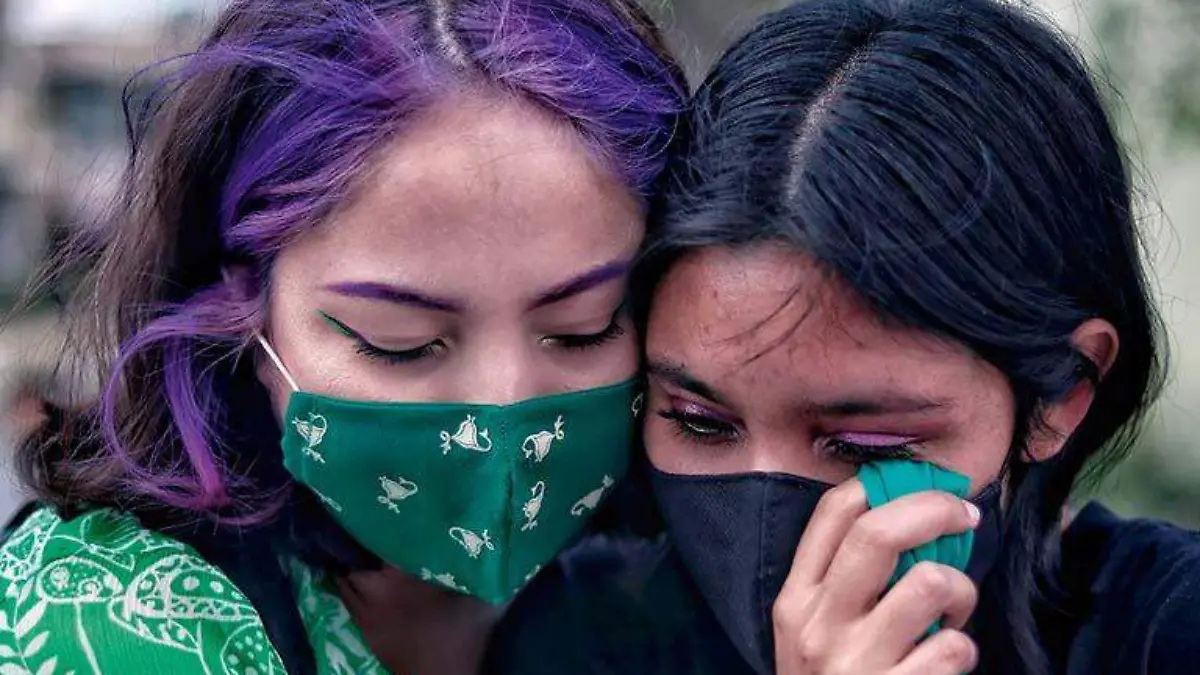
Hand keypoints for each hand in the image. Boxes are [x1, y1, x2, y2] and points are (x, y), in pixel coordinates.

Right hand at [773, 479, 980, 674]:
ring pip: (929, 582)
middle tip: (965, 516)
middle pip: (880, 531)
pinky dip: (963, 648)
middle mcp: (818, 625)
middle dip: (935, 510)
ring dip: (960, 591)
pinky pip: (954, 646)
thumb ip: (845, 585)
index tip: (926, 488)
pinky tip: (947, 662)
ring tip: (952, 612)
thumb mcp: (814, 637)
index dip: (887, 484)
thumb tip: (915, 524)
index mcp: (796, 600)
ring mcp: (855, 662)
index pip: (833, 513)